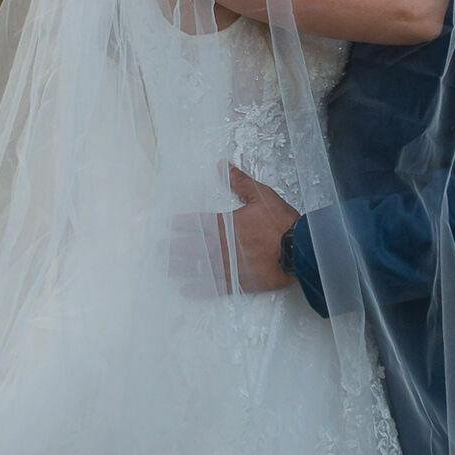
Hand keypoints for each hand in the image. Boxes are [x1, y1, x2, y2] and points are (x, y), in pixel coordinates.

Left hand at [171, 166, 297, 295]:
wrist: (298, 249)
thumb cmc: (280, 222)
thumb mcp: (261, 195)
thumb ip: (240, 181)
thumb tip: (221, 165)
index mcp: (226, 224)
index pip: (198, 223)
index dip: (182, 224)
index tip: (168, 226)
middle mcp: (222, 246)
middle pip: (193, 247)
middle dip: (174, 247)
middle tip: (157, 249)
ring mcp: (229, 266)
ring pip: (199, 267)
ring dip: (181, 267)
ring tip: (166, 268)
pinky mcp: (238, 282)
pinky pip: (214, 287)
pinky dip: (199, 288)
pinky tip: (186, 289)